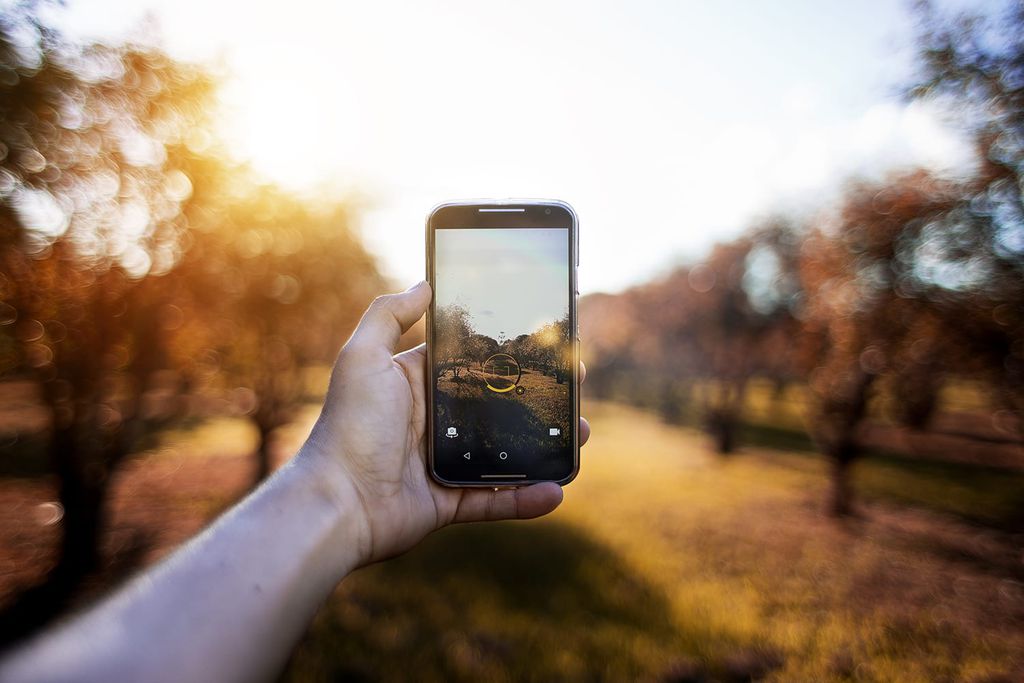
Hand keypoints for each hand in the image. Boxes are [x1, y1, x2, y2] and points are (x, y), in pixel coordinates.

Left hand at [303, 281, 589, 563]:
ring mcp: (444, 464)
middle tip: (574, 384)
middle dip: (538, 395)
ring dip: (546, 446)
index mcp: (418, 386)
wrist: (335, 502)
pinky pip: (496, 500)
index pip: (472, 362)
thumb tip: (424, 281)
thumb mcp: (362, 357)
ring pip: (507, 452)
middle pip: (498, 405)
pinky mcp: (449, 502)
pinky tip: (557, 491)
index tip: (545, 342)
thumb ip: (389, 315)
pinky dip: (527, 498)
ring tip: (581, 433)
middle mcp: (433, 422)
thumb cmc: (348, 425)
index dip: (509, 352)